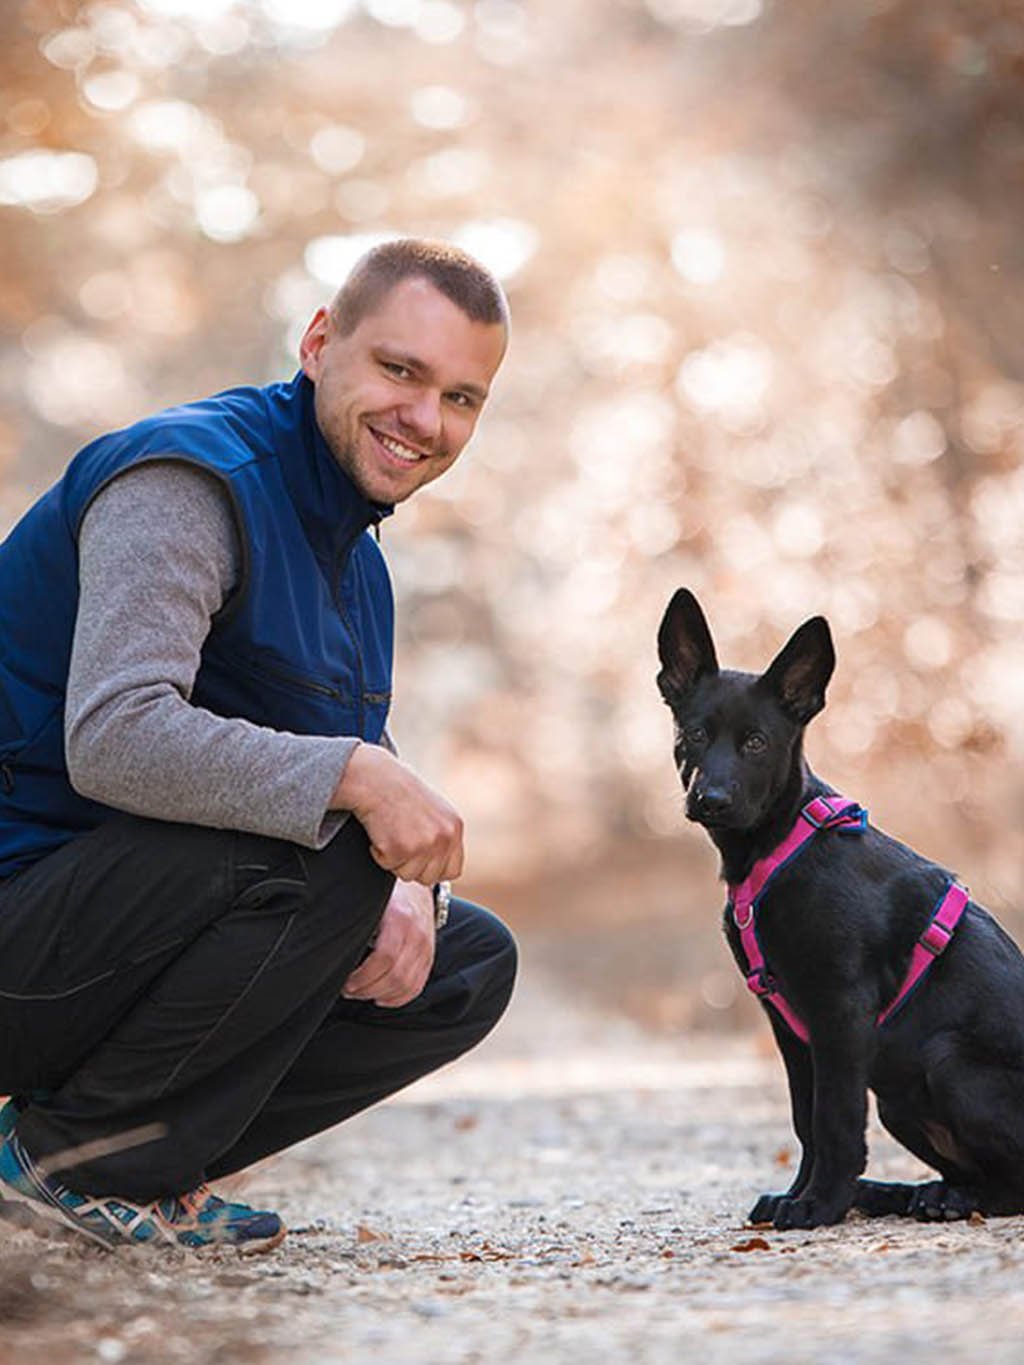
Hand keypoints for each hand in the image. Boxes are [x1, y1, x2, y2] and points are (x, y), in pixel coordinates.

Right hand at [332, 744, 463, 885]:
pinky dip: (379, 853)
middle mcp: (444, 837)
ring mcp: (424, 844)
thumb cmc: (400, 794)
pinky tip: (381, 831)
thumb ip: (442, 838)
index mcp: (455, 828)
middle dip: (412, 866)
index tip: (419, 860)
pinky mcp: (401, 848)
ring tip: (392, 832)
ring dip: (395, 860)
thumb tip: (442, 870)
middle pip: (429, 878)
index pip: (453, 871)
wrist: (376, 779)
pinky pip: (387, 866)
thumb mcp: (434, 813)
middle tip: (401, 840)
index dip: (433, 870)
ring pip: (408, 875)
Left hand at [341, 880, 434, 1007]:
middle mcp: (417, 936)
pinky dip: (398, 998)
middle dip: (368, 989)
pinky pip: (416, 987)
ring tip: (361, 992)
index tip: (346, 981)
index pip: (385, 958)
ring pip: (406, 985)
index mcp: (400, 919)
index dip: (363, 976)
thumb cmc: (388, 897)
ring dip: (380, 995)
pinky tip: (381, 998)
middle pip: (395, 976)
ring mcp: (426, 949)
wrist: (416, 890)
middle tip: (348, 989)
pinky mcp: (429, 959)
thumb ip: (357, 922)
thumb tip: (330, 941)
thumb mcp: (372, 902)